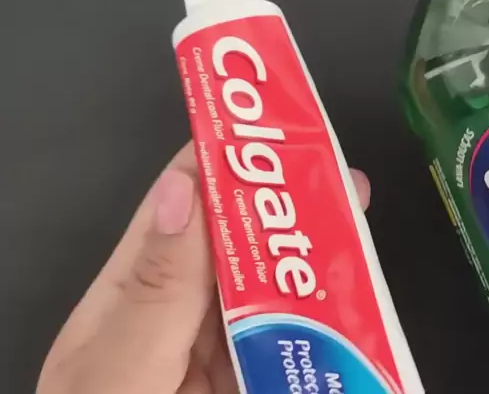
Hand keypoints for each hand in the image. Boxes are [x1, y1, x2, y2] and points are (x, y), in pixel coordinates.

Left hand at [36, 143, 371, 393]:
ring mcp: (226, 351)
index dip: (225, 158)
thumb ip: (154, 292)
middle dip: (291, 205)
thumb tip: (182, 192)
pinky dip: (333, 319)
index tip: (273, 127)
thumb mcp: (118, 372)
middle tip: (339, 177)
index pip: (183, 205)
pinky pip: (300, 342)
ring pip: (279, 289)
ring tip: (359, 221)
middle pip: (242, 243)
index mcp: (137, 293)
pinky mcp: (263, 377)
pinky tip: (362, 299)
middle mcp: (185, 314)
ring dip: (319, 256)